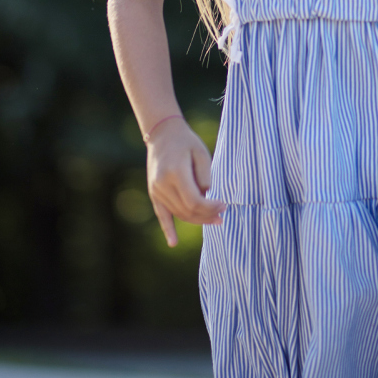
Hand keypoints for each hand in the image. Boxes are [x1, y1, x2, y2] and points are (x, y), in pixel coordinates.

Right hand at [146, 119, 225, 245]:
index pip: (194, 201)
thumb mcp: (201, 153)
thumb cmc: (186, 142)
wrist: (162, 134)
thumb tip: (207, 197)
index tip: (224, 205)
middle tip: (222, 215)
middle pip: (187, 210)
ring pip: (178, 214)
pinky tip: (173, 243)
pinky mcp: (154, 193)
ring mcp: (156, 190)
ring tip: (213, 220)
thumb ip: (205, 176)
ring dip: (196, 220)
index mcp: (175, 173)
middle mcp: (162, 184)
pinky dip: (168, 229)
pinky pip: (162, 215)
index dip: (211, 207)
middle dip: (206, 215)